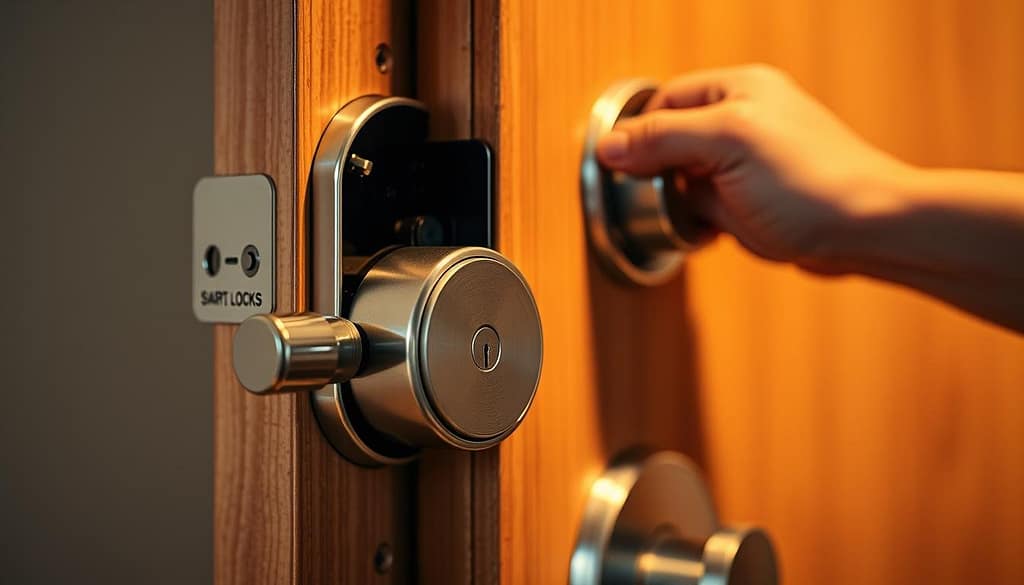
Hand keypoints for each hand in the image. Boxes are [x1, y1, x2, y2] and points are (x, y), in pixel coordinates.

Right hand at [597, 64, 910, 272]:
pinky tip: (711, 231)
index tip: (618, 166)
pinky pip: (707, 206)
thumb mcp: (728, 144)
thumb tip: (612, 145)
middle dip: (659, 172)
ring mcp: (748, 163)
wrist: (867, 229)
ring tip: (696, 215)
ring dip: (680, 201)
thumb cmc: (813, 180)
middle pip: (671, 140)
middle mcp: (743, 121)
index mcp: (738, 91)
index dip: (638, 134)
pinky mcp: (754, 199)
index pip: (665, 102)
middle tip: (656, 195)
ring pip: (686, 179)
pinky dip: (700, 221)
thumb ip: (664, 138)